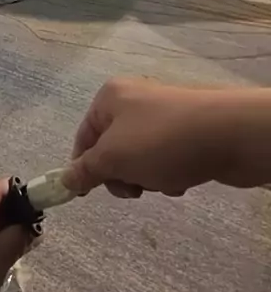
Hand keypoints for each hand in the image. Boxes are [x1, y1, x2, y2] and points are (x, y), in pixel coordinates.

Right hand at [62, 79, 255, 198]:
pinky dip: (168, 173)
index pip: (83, 137)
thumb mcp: (114, 158)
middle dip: (121, 175)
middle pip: (112, 150)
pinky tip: (182, 178)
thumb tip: (63, 180)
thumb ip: (85, 171)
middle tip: (134, 187)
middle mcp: (134, 100)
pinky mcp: (187, 130)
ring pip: (139, 158)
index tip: (86, 193)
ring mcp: (163, 115)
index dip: (82, 167)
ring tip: (164, 179)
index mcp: (110, 98)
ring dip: (146, 177)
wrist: (229, 134)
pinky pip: (165, 158)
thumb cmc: (161, 142)